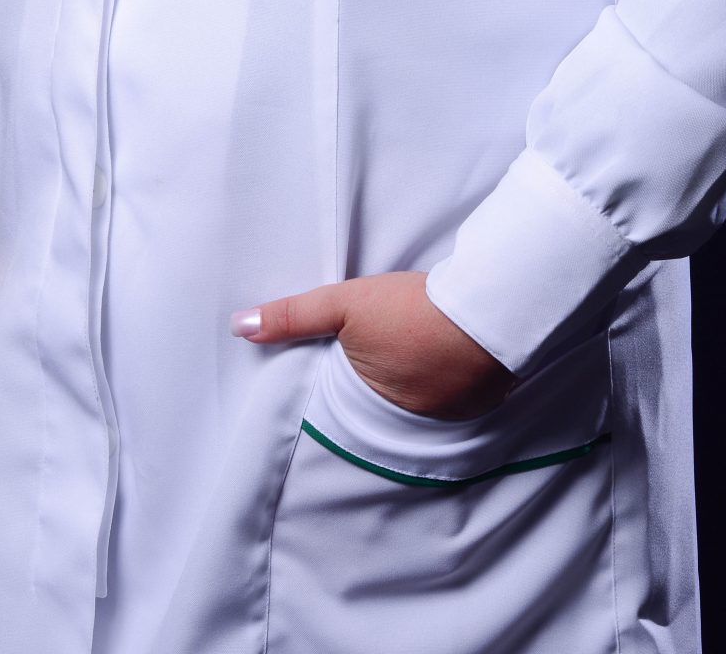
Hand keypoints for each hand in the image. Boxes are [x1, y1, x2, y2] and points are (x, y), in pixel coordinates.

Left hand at [229, 269, 518, 420]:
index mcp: (375, 406)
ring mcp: (452, 413)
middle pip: (390, 402)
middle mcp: (413, 421)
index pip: (351, 403)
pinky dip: (451, 377)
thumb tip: (240, 327)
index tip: (351, 365)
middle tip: (388, 351)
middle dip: (387, 381)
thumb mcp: (344, 304)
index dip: (350, 380)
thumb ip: (292, 316)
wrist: (486, 305)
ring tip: (417, 349)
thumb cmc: (411, 309)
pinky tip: (449, 353)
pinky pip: (458, 394)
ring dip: (420, 379)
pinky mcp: (485, 397)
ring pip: (425, 398)